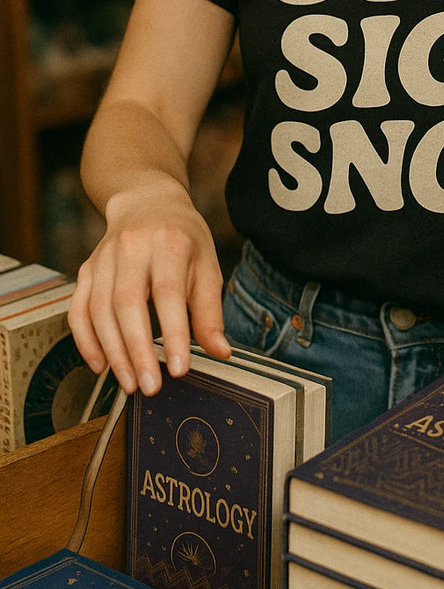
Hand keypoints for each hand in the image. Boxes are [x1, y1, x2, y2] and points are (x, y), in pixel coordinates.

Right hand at [68, 179, 230, 395]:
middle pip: (127, 303)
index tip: (179, 369)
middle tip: (149, 386)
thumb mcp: (207, 265)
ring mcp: (103, 258)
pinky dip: (86, 341)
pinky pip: (78, 309)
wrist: (147, 202)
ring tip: (130, 384)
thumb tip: (221, 352)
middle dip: (137, 350)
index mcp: (170, 243)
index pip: (169, 292)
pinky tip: (101, 365)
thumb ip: (210, 311)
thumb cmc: (183, 237)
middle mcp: (132, 247)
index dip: (173, 333)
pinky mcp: (86, 269)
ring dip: (113, 352)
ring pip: (99, 310)